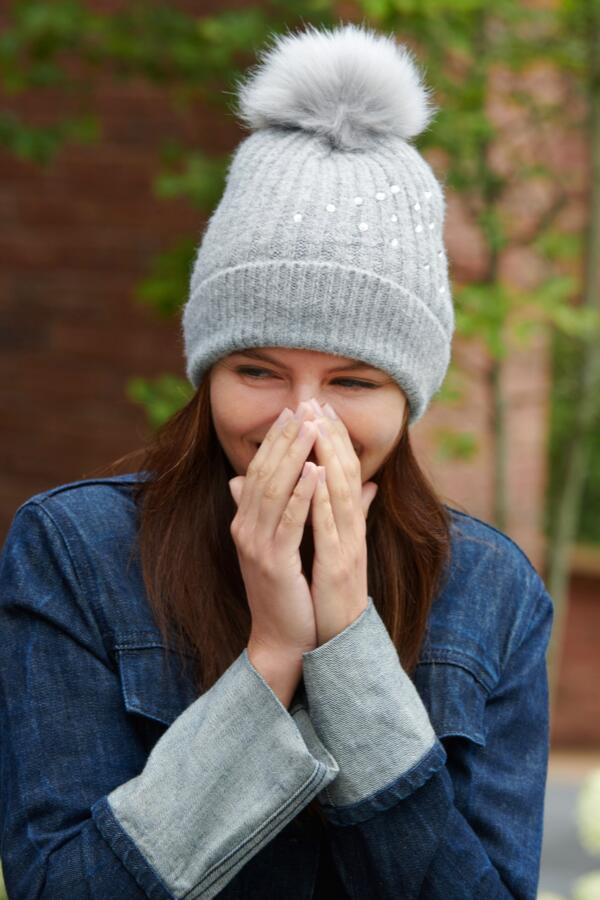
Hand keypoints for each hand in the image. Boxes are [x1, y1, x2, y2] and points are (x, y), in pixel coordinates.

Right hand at [228, 400, 321, 658]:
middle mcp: (245, 528)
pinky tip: (316, 471)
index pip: (260, 470)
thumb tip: (311, 472)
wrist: (283, 636)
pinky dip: (302, 493)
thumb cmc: (288, 589)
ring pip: (274, 489)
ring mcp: (255, 545)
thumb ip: (295, 506)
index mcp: (247, 521)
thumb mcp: (288, 541)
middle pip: (264, 472)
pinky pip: (288, 521)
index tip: (294, 411)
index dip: (276, 440)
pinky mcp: (273, 563)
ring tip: (311, 427)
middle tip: (301, 407)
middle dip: (284, 438)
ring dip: (294, 456)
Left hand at [308, 403, 377, 645]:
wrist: (337, 638)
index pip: (344, 472)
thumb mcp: (335, 548)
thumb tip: (357, 486)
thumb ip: (343, 515)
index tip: (321, 408)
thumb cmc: (331, 593)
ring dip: (329, 456)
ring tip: (317, 425)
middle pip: (346, 473)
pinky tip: (315, 474)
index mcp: (349, 525)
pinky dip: (323, 498)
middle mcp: (352, 530)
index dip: (334, 439)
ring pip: (342, 493)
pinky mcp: (338, 566)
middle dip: (331, 436)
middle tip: (319, 402)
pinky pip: (330, 526)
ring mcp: (348, 546)